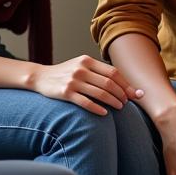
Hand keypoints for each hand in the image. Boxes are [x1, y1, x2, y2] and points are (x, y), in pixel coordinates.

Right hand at [27, 56, 141, 114]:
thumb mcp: (82, 66)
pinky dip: (97, 108)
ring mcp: (73, 81)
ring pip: (100, 93)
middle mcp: (81, 69)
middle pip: (109, 83)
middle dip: (122, 94)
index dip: (125, 84)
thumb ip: (99, 72)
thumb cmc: (66, 73)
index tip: (134, 93)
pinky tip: (105, 114)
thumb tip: (123, 84)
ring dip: (113, 101)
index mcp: (87, 60)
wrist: (41, 77)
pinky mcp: (65, 93)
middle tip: (127, 102)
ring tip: (120, 107)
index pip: (113, 72)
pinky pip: (85, 102)